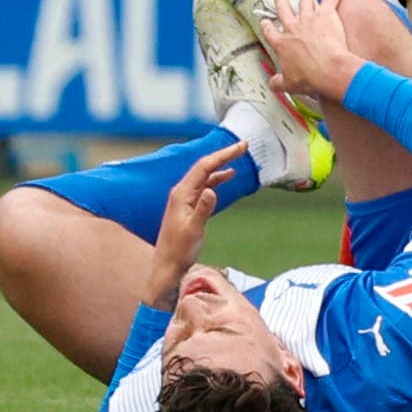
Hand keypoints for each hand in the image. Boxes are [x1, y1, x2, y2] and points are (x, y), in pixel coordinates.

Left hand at [143, 139, 244, 308]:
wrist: (167, 266)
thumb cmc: (180, 251)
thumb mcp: (194, 230)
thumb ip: (203, 209)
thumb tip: (212, 189)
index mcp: (182, 193)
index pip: (204, 167)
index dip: (223, 154)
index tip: (241, 147)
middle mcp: (182, 191)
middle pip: (205, 166)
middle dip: (224, 154)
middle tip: (244, 145)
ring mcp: (184, 198)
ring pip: (205, 175)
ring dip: (221, 164)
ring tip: (238, 156)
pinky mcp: (188, 206)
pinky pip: (204, 185)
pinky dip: (217, 178)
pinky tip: (228, 176)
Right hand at [260, 0, 363, 107]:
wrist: (329, 70)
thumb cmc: (310, 78)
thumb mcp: (289, 84)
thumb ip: (278, 82)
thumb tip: (272, 84)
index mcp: (282, 43)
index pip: (271, 32)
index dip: (267, 26)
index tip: (265, 22)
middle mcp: (293, 27)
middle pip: (285, 10)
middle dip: (282, 1)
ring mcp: (310, 18)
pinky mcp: (326, 14)